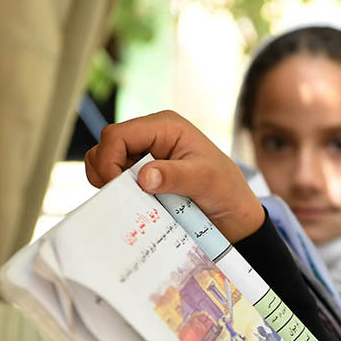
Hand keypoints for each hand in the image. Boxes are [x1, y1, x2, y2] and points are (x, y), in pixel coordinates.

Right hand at [84, 110, 263, 242]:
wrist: (235, 214)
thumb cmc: (227, 191)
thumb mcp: (206, 181)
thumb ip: (175, 176)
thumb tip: (143, 177)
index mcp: (165, 126)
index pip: (117, 135)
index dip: (108, 160)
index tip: (117, 188)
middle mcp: (151, 136)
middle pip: (106, 148)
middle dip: (107, 173)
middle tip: (124, 199)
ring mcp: (145, 155)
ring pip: (105, 164)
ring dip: (112, 185)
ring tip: (134, 203)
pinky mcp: (144, 174)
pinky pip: (117, 180)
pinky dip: (119, 193)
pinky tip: (137, 205)